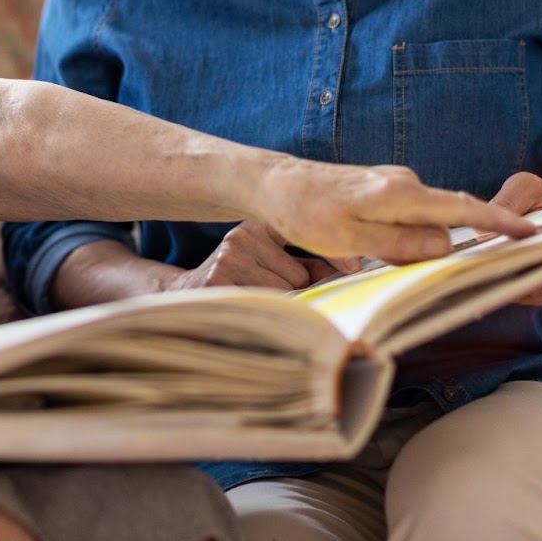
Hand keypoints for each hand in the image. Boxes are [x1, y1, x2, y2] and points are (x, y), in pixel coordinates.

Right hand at [167, 221, 359, 292]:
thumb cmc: (238, 282)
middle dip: (298, 293)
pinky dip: (265, 314)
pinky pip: (266, 305)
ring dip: (280, 306)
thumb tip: (353, 268)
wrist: (184, 298)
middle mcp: (242, 236)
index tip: (357, 267)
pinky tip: (247, 309)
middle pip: (299, 275)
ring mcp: (228, 257)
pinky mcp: (219, 279)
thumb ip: (305, 263)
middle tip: (274, 298)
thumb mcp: (268, 264)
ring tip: (254, 302)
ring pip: (285, 292)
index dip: (334, 254)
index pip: (306, 236)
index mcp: (257, 226)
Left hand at [253, 161, 534, 266]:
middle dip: (459, 243)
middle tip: (465, 263)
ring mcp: (393, 184)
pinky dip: (406, 237)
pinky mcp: (380, 190)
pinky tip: (376, 252)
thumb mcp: (352, 238)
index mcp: (402, 194)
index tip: (532, 231)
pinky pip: (407, 218)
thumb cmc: (306, 212)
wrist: (274, 183)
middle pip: (446, 220)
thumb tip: (445, 245)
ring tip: (389, 260)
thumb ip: (400, 243)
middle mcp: (404, 183)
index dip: (499, 222)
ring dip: (420, 245)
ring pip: (423, 222)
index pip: (463, 209)